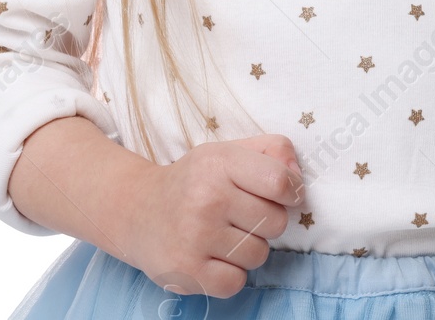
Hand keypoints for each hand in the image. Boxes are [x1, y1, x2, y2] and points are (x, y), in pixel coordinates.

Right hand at [118, 133, 304, 298]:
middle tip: (239, 215)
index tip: (279, 195)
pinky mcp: (187, 272)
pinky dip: (230, 274)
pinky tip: (212, 256)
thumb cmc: (196, 180)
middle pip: (275, 223)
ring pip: (259, 255)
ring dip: (248, 249)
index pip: (281, 182)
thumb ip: (273, 151)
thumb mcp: (230, 151)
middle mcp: (206, 198)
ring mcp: (195, 237)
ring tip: (222, 235)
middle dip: (265, 221)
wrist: (137, 210)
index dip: (290, 192)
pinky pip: (237, 282)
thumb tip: (297, 178)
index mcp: (219, 162)